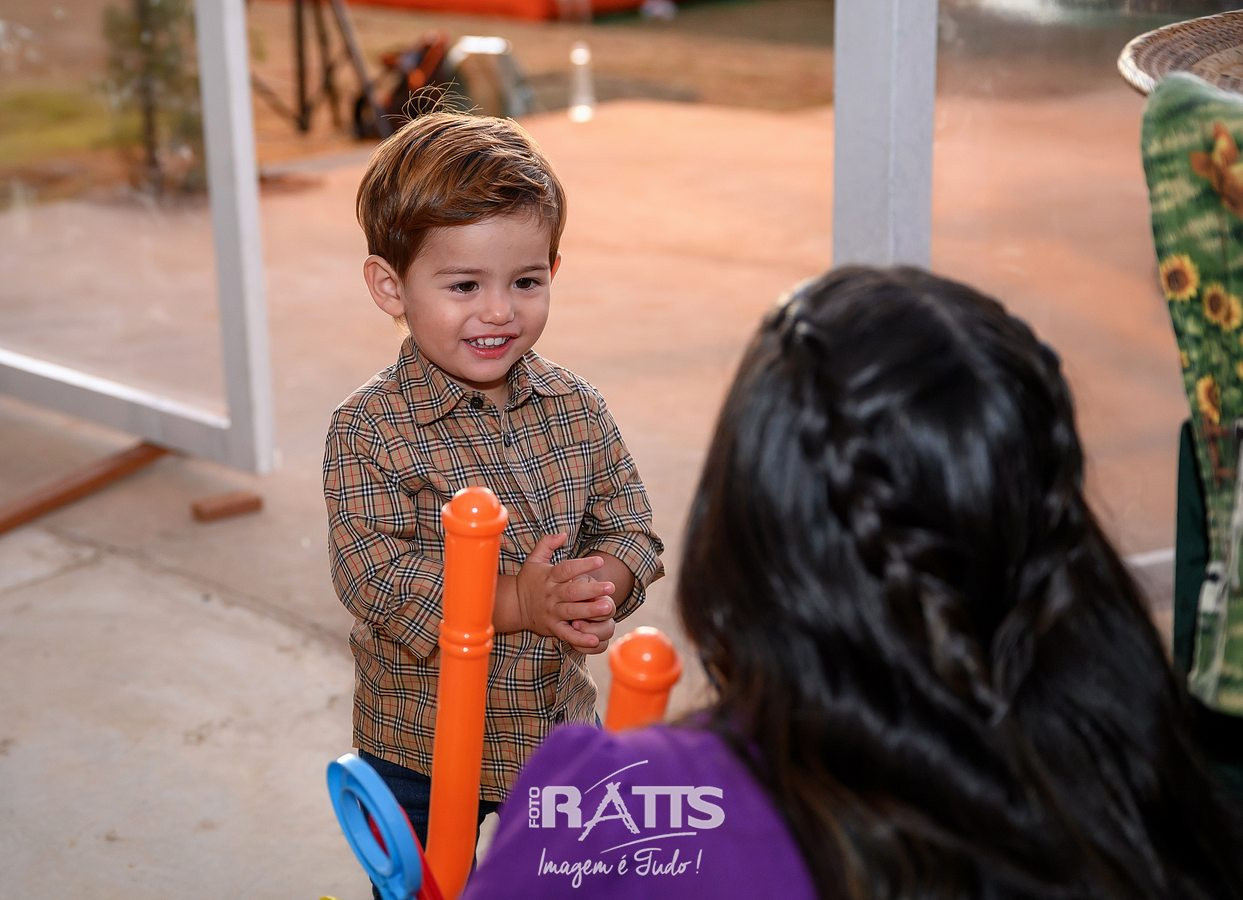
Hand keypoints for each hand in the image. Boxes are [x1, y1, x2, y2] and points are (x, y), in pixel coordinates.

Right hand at [516, 533, 615, 651]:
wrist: (513, 606)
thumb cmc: (529, 581)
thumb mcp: (534, 559)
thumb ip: (547, 543)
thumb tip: (563, 533)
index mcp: (549, 577)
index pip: (567, 569)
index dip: (583, 565)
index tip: (599, 561)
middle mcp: (551, 594)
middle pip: (573, 591)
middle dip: (592, 589)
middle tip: (611, 587)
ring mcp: (552, 612)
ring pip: (572, 612)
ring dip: (590, 610)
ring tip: (608, 608)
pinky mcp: (552, 627)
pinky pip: (567, 634)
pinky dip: (580, 638)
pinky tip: (595, 639)